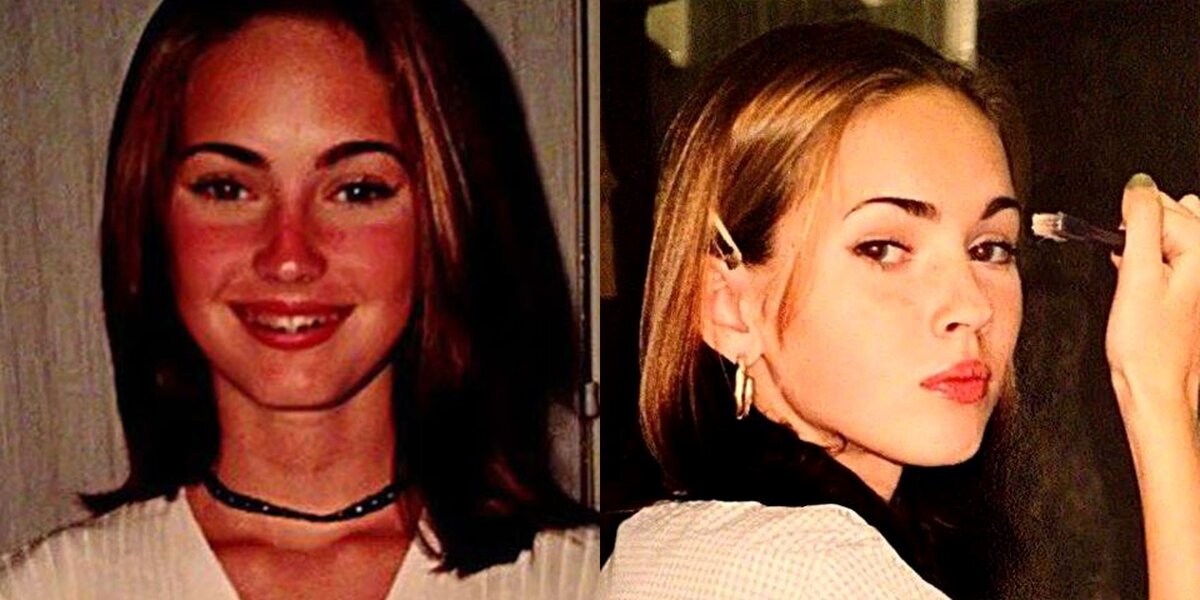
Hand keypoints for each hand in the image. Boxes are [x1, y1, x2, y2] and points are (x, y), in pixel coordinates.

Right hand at [1105, 173, 1199, 422]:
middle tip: (1132, 267)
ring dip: (1149, 249)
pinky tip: (1142, 287)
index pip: (1164, 207)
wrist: (1157, 388)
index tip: (1120, 246)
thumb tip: (1140, 185)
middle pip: (1175, 218)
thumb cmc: (1148, 345)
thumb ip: (1141, 223)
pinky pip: (1175, 259)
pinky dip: (1155, 266)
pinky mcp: (1196, 293)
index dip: (1132, 224)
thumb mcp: (1137, 274)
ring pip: (1174, 238)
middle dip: (1145, 234)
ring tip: (1137, 278)